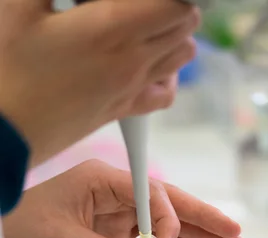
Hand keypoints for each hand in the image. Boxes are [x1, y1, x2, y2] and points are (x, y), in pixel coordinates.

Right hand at [0, 0, 198, 164]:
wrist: (9, 131)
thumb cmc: (10, 69)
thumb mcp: (25, 5)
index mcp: (114, 30)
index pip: (177, 4)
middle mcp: (133, 61)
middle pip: (185, 25)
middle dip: (172, 4)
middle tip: (137, 2)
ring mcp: (132, 88)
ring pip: (182, 56)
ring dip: (173, 34)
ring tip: (144, 23)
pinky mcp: (124, 108)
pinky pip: (165, 94)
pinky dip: (166, 75)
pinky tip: (146, 63)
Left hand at [2, 160, 242, 237]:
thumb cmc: (26, 230)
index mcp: (102, 182)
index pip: (150, 193)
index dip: (168, 220)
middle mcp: (116, 194)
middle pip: (168, 204)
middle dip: (202, 219)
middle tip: (234, 234)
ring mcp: (118, 214)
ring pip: (165, 222)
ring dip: (196, 234)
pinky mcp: (116, 233)